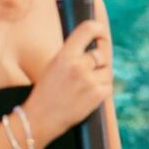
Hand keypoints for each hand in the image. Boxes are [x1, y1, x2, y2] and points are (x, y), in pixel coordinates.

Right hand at [24, 20, 113, 147]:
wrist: (39, 118)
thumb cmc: (46, 91)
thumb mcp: (54, 65)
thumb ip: (73, 53)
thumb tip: (94, 43)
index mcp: (65, 55)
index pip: (87, 30)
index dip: (98, 29)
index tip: (100, 32)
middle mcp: (78, 65)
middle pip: (101, 54)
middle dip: (98, 61)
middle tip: (89, 69)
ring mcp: (89, 80)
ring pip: (107, 70)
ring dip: (100, 75)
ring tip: (84, 85)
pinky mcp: (98, 94)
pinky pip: (109, 85)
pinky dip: (102, 89)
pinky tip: (88, 94)